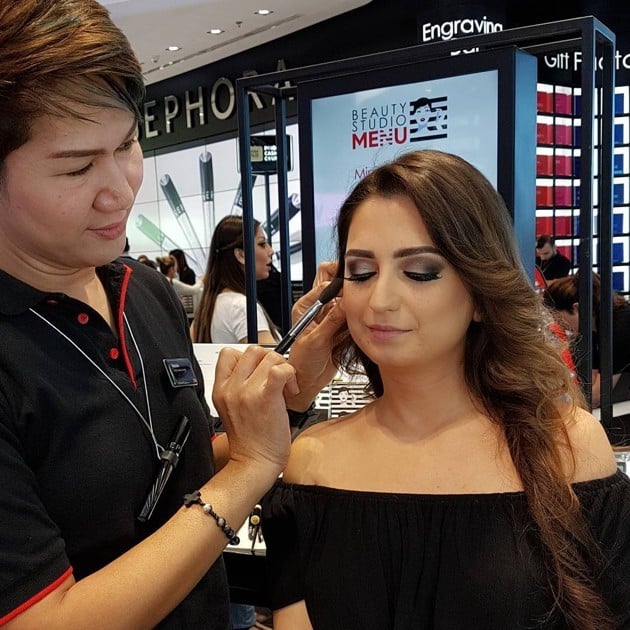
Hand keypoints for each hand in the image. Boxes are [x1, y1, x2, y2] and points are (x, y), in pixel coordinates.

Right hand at [212, 345, 296, 479]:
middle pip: (252, 350)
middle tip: (277, 379)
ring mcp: (247, 393)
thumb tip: (259, 369)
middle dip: (269, 360)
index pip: (229, 353)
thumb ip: (239, 387)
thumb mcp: (232, 408)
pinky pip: (279, 370)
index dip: (249, 358)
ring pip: (269, 356)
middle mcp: (232, 388)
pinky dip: (289, 373)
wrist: (253, 463)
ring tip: (285, 388)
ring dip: (282, 368)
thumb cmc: (249, 440)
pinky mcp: (266, 398)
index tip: (260, 372)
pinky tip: (290, 389)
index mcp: (221, 389)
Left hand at [286, 262, 345, 410]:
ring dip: (354, 306)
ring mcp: (332, 317)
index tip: (350, 292)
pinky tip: (357, 326)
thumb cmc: (301, 361)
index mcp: (306, 306)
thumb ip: (331, 321)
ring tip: (357, 315)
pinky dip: (358, 319)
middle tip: (356, 298)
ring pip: (348, 301)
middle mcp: (319, 309)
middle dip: (348, 290)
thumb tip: (344, 304)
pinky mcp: (342, 327)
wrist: (308, 380)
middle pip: (338, 286)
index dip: (339, 283)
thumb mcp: (315, 340)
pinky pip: (354, 317)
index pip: (324, 281)